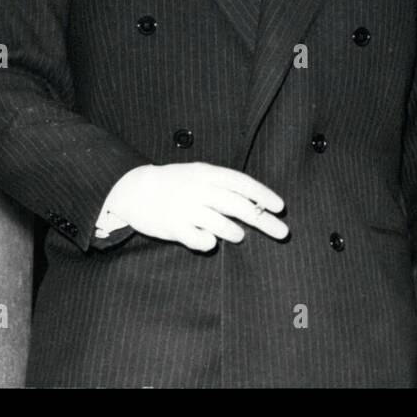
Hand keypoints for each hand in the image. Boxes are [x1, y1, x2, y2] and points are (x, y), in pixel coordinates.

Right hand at [103, 163, 287, 251]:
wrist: (134, 189)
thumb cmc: (176, 184)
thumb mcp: (199, 175)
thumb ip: (224, 187)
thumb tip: (257, 204)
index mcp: (207, 173)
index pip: (242, 183)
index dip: (263, 194)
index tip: (280, 207)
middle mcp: (198, 189)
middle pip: (238, 206)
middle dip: (263, 220)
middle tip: (283, 232)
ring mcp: (185, 208)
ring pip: (221, 224)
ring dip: (234, 232)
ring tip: (238, 235)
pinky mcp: (173, 226)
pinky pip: (199, 239)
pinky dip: (208, 243)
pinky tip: (209, 241)